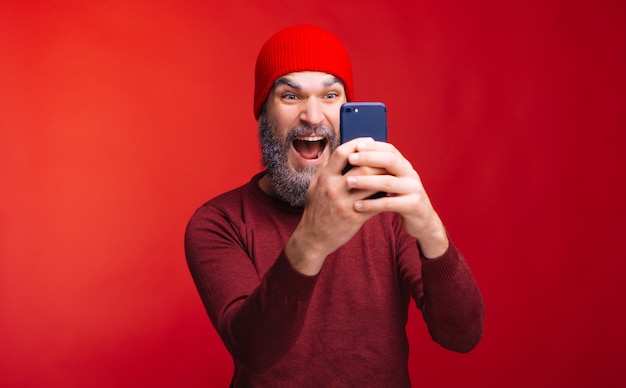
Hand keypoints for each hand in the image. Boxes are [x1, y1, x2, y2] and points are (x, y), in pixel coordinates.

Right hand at [284, 138, 383, 274]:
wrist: (313, 238)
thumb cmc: (316, 209)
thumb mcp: (316, 186)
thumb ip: (329, 170)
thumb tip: (345, 153)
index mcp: (324, 178)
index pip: (342, 153)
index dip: (357, 144)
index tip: (369, 142)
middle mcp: (333, 189)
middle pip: (362, 167)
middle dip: (377, 161)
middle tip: (387, 158)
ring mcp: (344, 204)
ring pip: (372, 185)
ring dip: (384, 178)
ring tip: (391, 174)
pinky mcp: (354, 218)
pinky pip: (374, 203)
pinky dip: (384, 197)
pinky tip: (388, 193)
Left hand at [344, 138, 448, 258]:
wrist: (422, 221)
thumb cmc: (401, 199)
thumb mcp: (394, 181)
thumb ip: (381, 171)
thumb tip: (355, 156)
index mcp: (405, 166)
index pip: (390, 150)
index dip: (373, 147)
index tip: (356, 146)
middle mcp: (411, 174)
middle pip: (390, 161)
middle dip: (369, 158)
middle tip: (350, 159)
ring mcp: (413, 190)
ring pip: (388, 182)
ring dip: (366, 181)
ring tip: (349, 182)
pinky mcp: (413, 206)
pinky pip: (389, 203)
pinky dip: (371, 204)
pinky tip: (356, 206)